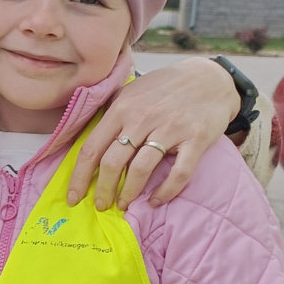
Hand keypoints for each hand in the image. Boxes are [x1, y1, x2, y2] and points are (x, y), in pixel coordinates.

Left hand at [68, 58, 241, 210]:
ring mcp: (170, 129)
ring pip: (140, 169)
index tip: (73, 197)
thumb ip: (111, 114)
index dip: (79, 177)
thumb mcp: (132, 91)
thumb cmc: (165, 88)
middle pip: (112, 162)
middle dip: (102, 190)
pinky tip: (156, 200)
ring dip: (128, 193)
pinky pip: (178, 173)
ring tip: (123, 204)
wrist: (210, 78)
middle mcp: (142, 118)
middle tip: (101, 205)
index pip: (91, 148)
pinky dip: (165, 192)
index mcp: (122, 108)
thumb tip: (89, 144)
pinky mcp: (195, 139)